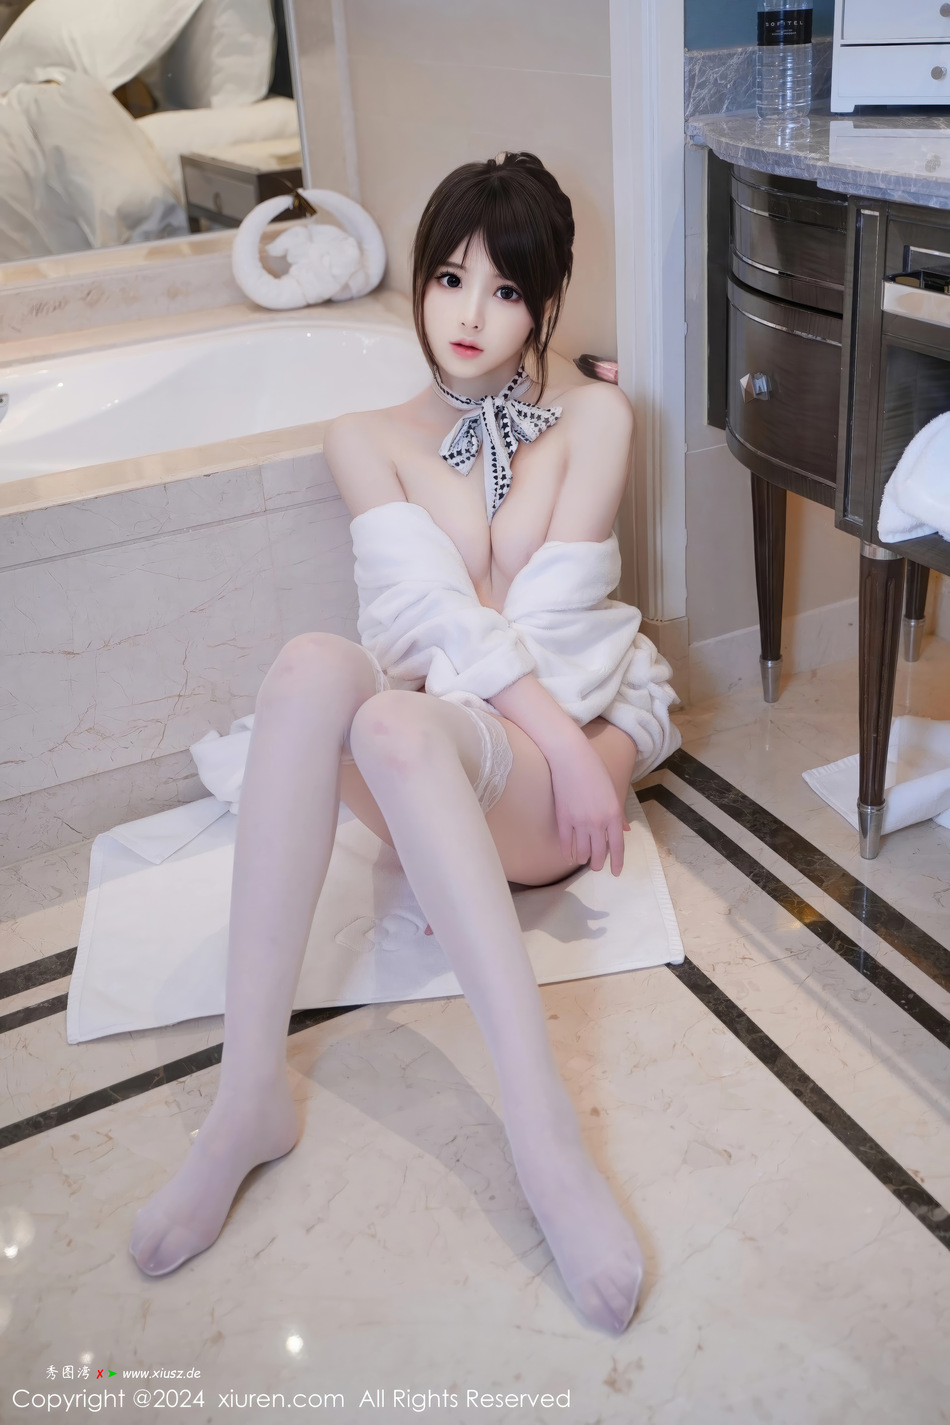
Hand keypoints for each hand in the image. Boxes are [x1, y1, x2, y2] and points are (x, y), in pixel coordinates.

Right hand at [548, 737, 630, 875]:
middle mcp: (598, 822)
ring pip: (583, 851)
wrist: (570, 757)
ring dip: (584, 858)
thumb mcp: (612, 791)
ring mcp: (580, 822)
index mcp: (613, 814)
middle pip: (600, 853)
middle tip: (596, 867)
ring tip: (583, 860)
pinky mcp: (563, 819)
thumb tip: (625, 831)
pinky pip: (566, 843)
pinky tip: (569, 856)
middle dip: (598, 864)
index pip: (618, 846)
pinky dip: (567, 852)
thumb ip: (618, 814)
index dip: (617, 862)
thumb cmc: (594, 769)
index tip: (616, 872)